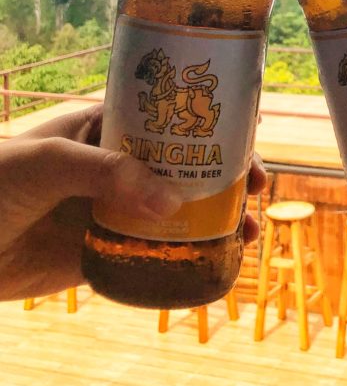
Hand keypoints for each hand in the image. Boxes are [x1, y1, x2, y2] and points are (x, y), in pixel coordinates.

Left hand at [0, 105, 265, 300]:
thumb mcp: (50, 160)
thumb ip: (109, 174)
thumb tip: (173, 204)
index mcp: (105, 128)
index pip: (171, 121)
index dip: (214, 130)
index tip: (246, 148)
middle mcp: (115, 167)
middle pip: (184, 168)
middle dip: (225, 179)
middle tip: (257, 195)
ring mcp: (109, 210)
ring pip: (175, 213)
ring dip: (214, 221)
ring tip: (247, 234)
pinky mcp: (98, 252)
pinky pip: (150, 254)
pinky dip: (183, 257)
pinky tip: (211, 263)